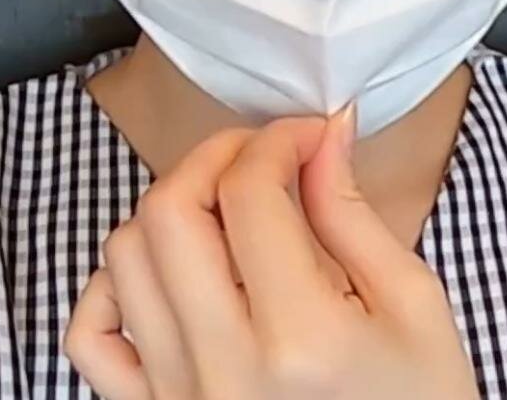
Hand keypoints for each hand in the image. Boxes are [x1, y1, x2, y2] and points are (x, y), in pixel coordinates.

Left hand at [63, 106, 480, 399]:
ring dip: (170, 210)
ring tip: (225, 212)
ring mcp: (177, 396)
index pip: (249, 194)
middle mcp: (224, 367)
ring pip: (123, 258)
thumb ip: (354, 215)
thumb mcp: (415, 309)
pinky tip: (169, 275)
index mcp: (303, 338)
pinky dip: (112, 288)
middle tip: (263, 159)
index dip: (278, 140)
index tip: (309, 137)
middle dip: (215, 157)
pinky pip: (91, 337)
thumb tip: (323, 133)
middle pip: (170, 213)